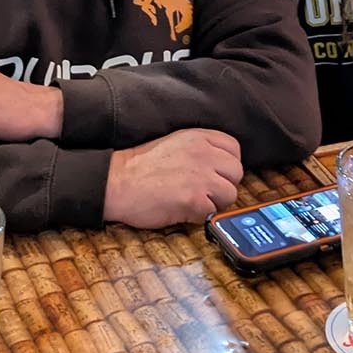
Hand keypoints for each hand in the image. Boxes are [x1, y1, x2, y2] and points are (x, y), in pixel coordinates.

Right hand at [103, 129, 242, 228]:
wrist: (116, 182)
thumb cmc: (139, 166)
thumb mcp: (174, 142)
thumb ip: (200, 148)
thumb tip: (220, 165)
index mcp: (198, 137)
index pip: (234, 149)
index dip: (226, 164)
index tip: (216, 173)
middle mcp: (204, 154)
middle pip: (236, 172)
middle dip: (223, 184)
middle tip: (204, 190)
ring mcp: (201, 177)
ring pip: (230, 194)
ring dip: (215, 202)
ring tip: (193, 201)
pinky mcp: (195, 200)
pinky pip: (213, 212)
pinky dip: (200, 215)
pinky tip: (184, 210)